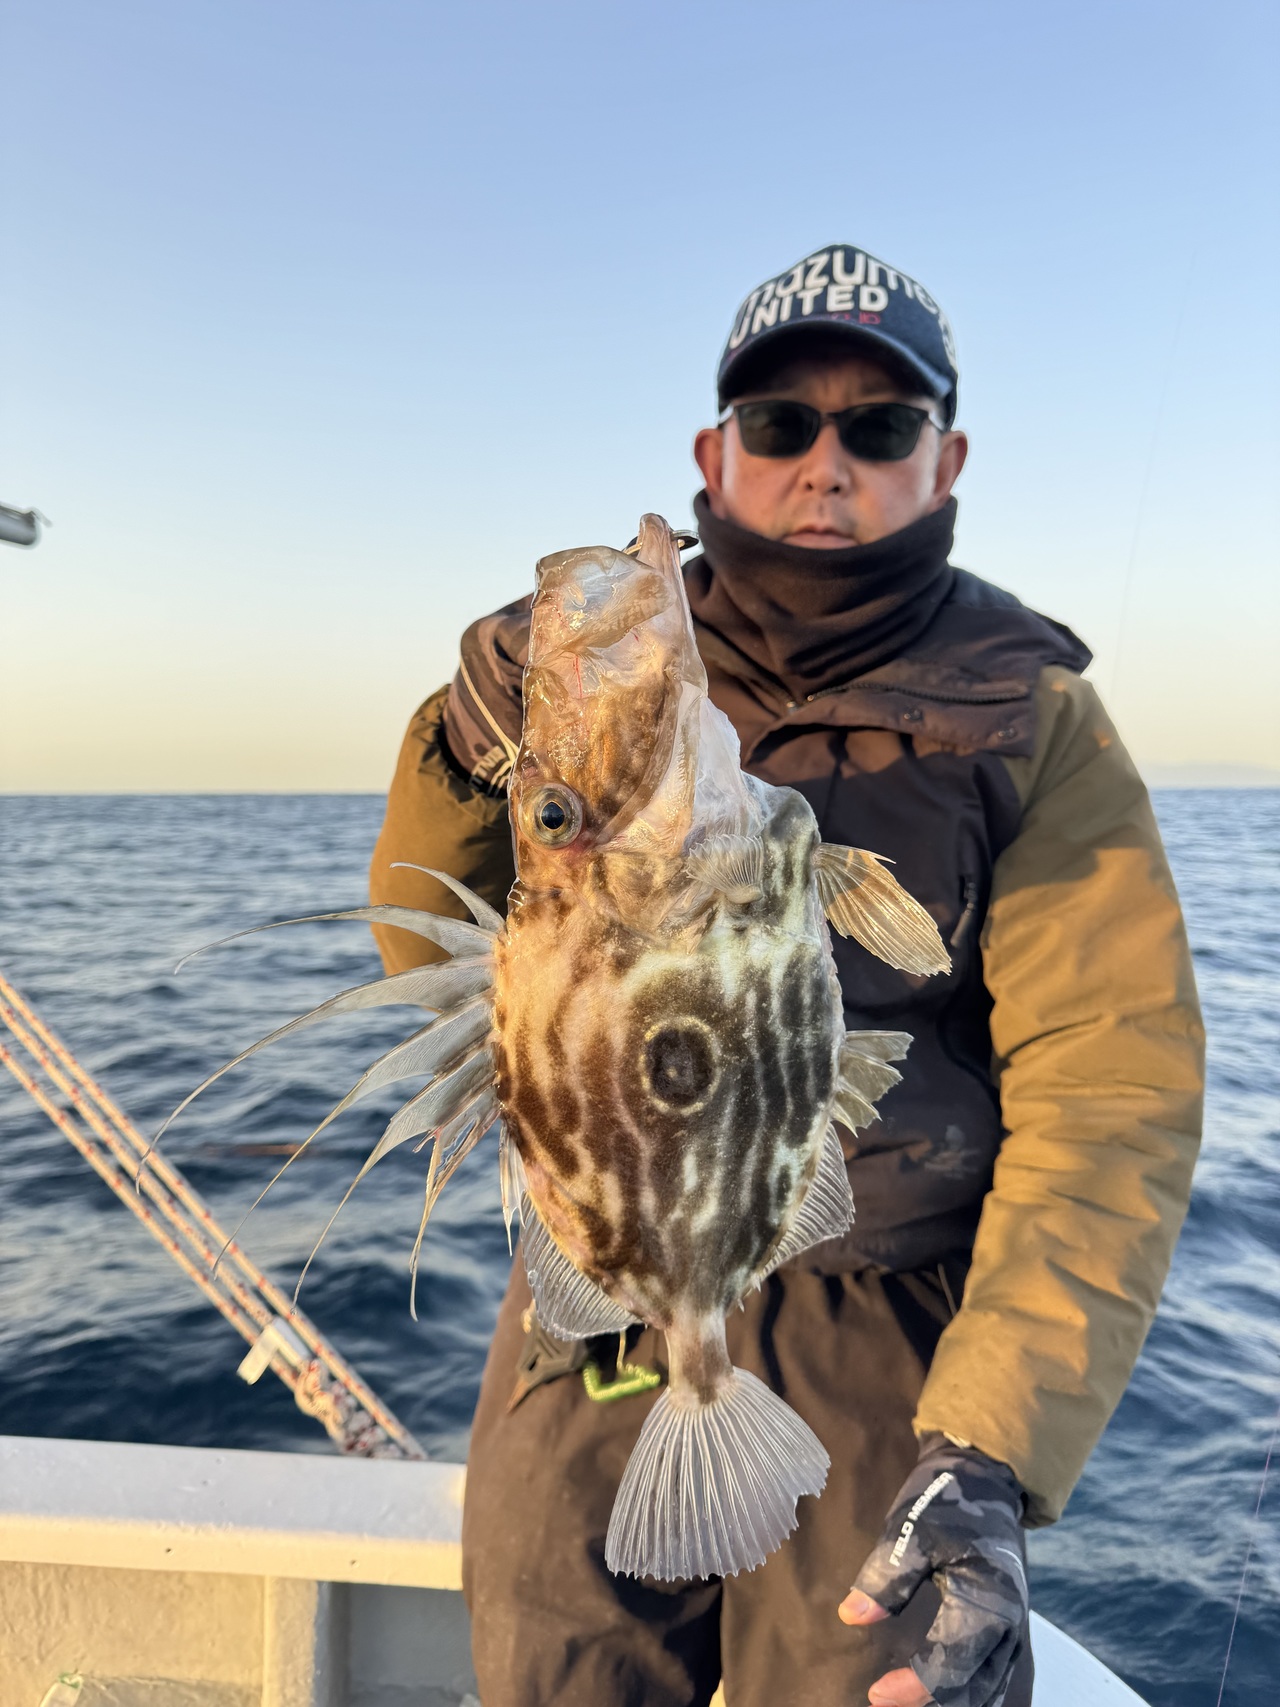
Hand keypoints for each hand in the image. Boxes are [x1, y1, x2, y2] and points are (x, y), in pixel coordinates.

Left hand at [838, 1438, 1028, 1706]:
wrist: (982, 1473)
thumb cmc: (945, 1498)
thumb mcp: (910, 1529)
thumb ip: (886, 1577)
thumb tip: (853, 1616)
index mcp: (988, 1599)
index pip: (951, 1663)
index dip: (913, 1686)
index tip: (877, 1693)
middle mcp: (1009, 1620)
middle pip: (976, 1686)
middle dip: (934, 1700)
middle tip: (885, 1700)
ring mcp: (1014, 1622)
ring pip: (992, 1684)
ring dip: (955, 1698)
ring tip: (911, 1700)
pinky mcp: (1008, 1619)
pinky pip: (998, 1669)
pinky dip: (973, 1687)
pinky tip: (947, 1691)